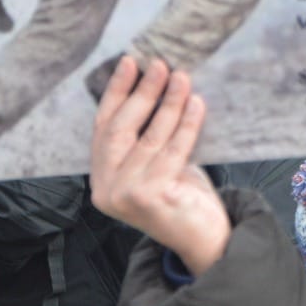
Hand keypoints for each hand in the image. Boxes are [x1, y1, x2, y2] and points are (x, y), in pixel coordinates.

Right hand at [89, 58, 230, 275]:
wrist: (204, 242)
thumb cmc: (182, 197)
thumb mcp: (156, 164)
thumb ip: (146, 136)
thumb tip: (157, 84)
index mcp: (101, 179)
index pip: (103, 127)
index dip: (116, 93)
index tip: (130, 63)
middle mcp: (106, 189)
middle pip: (121, 129)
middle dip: (142, 93)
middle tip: (160, 65)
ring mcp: (126, 195)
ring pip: (149, 137)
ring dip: (168, 103)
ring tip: (182, 78)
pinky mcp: (151, 197)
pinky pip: (172, 151)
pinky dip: (186, 124)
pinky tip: (197, 104)